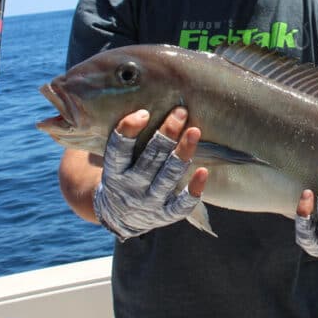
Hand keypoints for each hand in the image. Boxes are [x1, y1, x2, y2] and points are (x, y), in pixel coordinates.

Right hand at [93, 107, 207, 239]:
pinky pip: (182, 205)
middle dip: (166, 134)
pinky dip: (193, 189)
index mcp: (114, 172)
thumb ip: (126, 138)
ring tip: (194, 131)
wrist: (120, 217)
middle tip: (180, 112)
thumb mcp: (115, 161)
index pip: (118, 150)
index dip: (128, 131)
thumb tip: (139, 100)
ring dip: (182, 153)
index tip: (143, 113)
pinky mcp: (166, 215)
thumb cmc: (122, 175)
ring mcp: (149, 203)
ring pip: (168, 176)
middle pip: (149, 158)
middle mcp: (131, 188)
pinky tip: (203, 172)